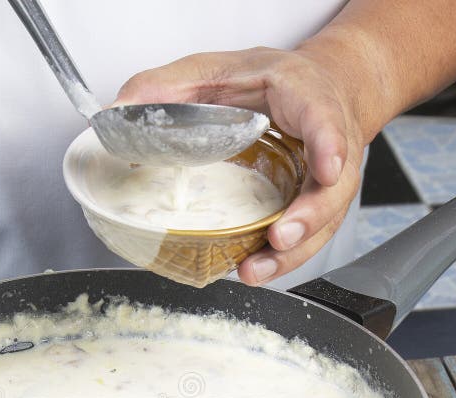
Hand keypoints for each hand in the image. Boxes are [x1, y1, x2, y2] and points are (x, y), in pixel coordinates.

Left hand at [113, 46, 366, 285]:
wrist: (315, 90)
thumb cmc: (268, 82)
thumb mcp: (217, 70)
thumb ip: (171, 85)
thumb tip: (122, 107)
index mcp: (305, 96)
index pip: (325, 117)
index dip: (330, 144)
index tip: (327, 168)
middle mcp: (326, 143)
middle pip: (333, 186)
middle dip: (309, 217)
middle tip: (279, 238)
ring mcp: (325, 180)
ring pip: (324, 220)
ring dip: (292, 252)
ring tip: (256, 269)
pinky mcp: (315, 205)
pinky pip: (308, 236)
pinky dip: (282, 258)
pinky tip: (255, 269)